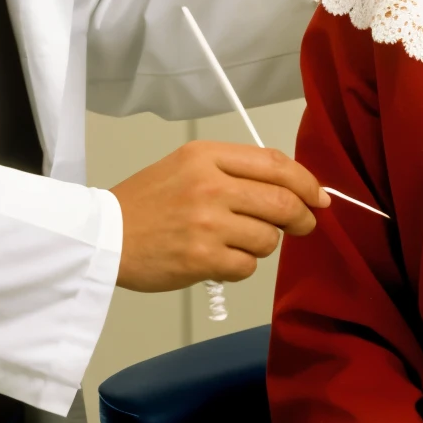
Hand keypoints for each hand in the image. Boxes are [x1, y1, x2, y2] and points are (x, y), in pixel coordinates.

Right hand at [110, 140, 330, 290]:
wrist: (103, 235)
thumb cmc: (146, 201)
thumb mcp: (187, 167)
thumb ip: (233, 172)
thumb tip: (291, 190)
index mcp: (206, 155)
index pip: (275, 164)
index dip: (306, 182)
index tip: (319, 196)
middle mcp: (210, 185)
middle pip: (282, 202)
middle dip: (302, 218)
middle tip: (304, 225)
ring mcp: (207, 223)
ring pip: (268, 238)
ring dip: (262, 244)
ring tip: (235, 241)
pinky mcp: (203, 259)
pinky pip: (248, 267)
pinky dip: (241, 267)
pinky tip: (218, 260)